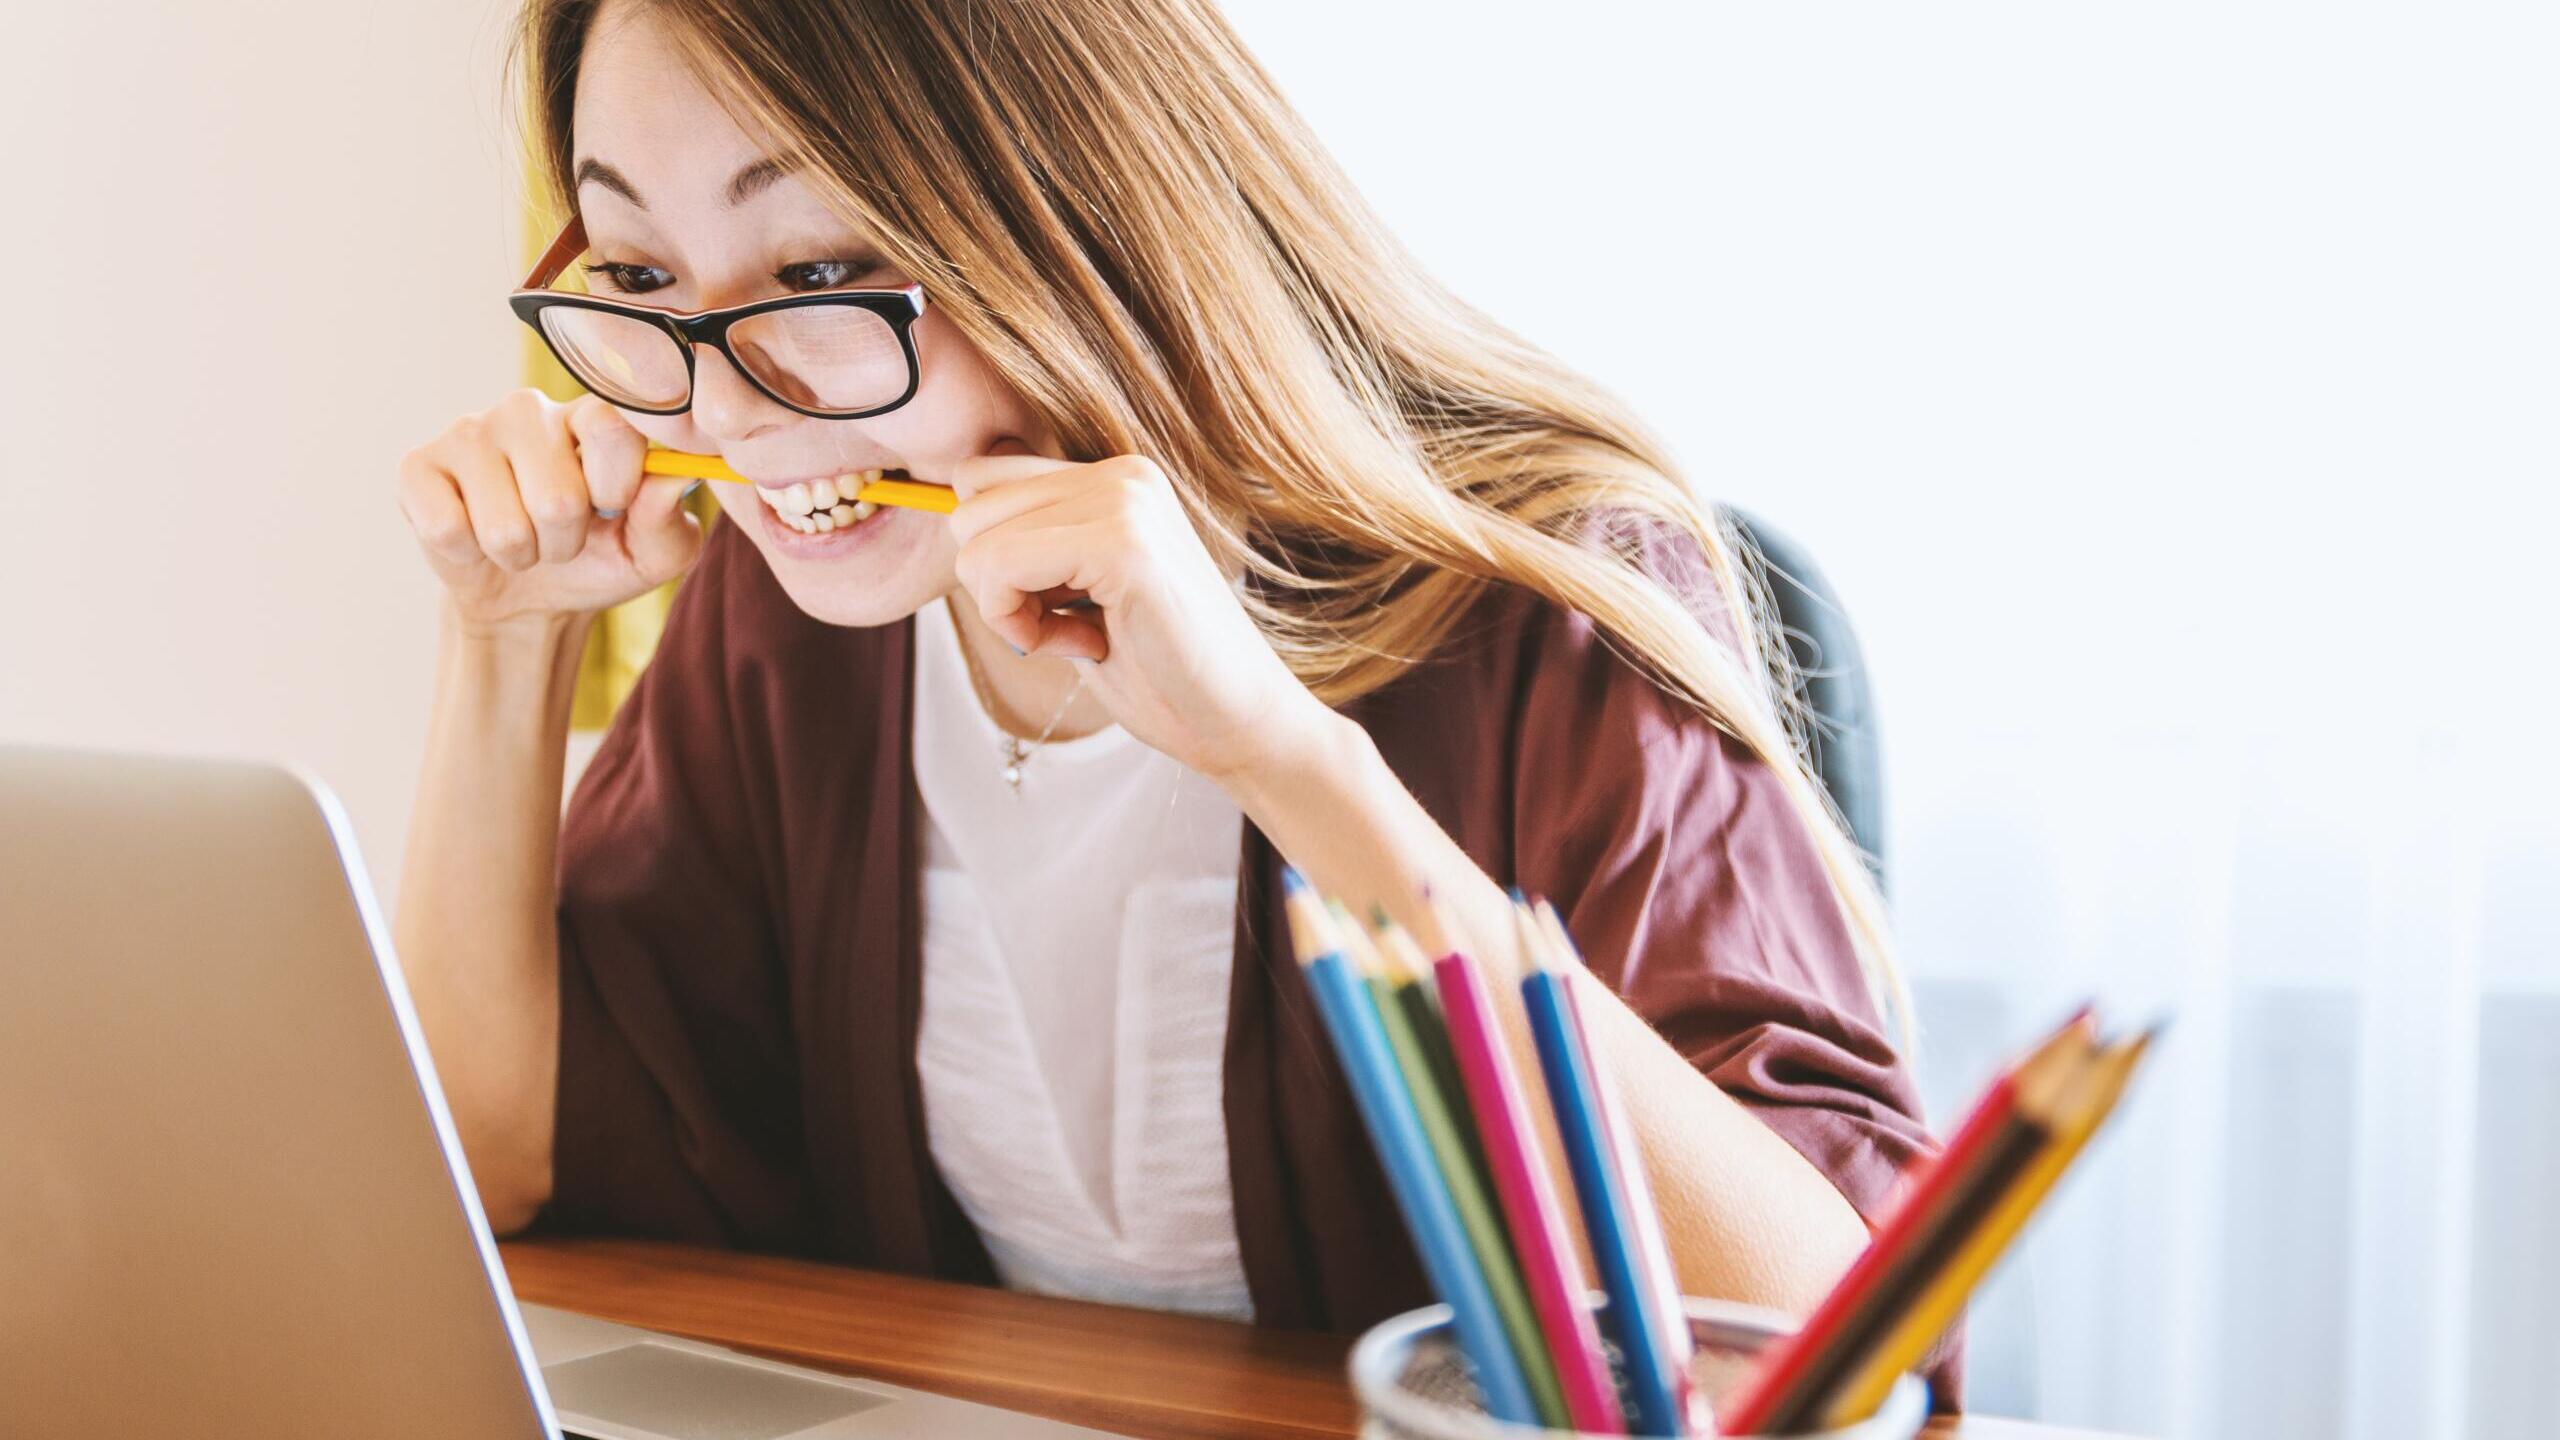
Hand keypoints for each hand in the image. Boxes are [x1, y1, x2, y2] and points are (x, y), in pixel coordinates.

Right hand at [397, 389, 702, 632]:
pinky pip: (447, 528)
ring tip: (521, 541)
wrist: (528, 598)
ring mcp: (469, 432)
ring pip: (504, 525)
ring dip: (520, 554)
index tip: (613, 507)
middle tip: (559, 537)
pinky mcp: (418, 466)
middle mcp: (529, 410)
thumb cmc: (598, 559)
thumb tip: (674, 478)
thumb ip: (669, 518)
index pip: (611, 428)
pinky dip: (468, 554)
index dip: (616, 486)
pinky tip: (472, 536)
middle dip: (565, 541)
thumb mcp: (652, 553)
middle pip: (557, 497)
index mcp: (592, 416)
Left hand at [946, 452, 1341, 783]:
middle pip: (968, 504)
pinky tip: (1081, 645)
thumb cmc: (1160, 672)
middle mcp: (1122, 473)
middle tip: (1064, 627)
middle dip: (994, 583)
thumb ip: (1031, 548)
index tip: (1050, 607)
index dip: (992, 556)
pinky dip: (1017, 623)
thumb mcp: (1078, 594)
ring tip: (1079, 635)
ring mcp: (1126, 500)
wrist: (1239, 724)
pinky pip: (999, 567)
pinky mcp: (1123, 543)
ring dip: (1007, 607)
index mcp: (1116, 478)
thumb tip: (950, 516)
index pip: (982, 479)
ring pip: (976, 538)